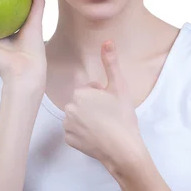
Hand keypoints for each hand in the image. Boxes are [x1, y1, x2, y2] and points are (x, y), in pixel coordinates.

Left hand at [63, 41, 143, 168]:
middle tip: (108, 116)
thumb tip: (107, 41)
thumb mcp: (119, 87)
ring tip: (103, 126)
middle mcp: (69, 107)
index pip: (89, 89)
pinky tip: (96, 136)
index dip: (101, 96)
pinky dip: (83, 134)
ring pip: (77, 117)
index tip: (110, 105)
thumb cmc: (122, 117)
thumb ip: (111, 63)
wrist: (123, 148)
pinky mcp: (68, 140)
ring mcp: (67, 125)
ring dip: (87, 120)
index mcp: (80, 93)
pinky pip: (74, 133)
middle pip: (82, 103)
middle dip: (92, 107)